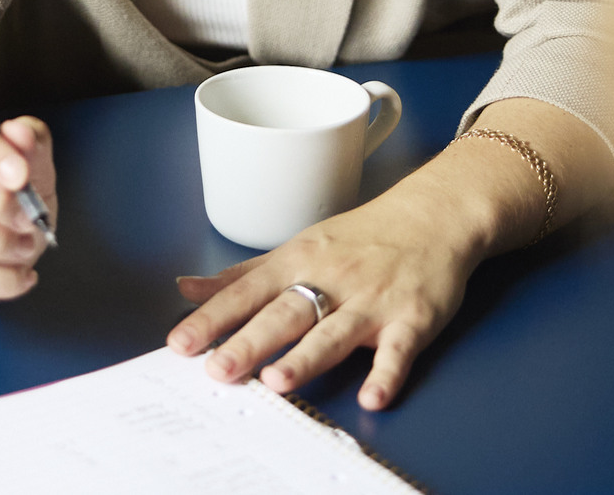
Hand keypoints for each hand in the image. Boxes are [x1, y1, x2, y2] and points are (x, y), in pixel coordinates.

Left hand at [166, 163, 484, 410]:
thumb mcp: (298, 247)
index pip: (247, 292)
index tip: (180, 342)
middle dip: (251, 341)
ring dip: (307, 357)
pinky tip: (373, 396)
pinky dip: (387, 373)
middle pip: (285, 313)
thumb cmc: (362, 237)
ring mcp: (372, 301)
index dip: (213, 318)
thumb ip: (243, 275)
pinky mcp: (412, 320)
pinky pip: (398, 349)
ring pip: (334, 332)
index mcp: (299, 262)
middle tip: (219, 369)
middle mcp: (332, 280)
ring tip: (277, 382)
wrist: (433, 217)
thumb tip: (188, 287)